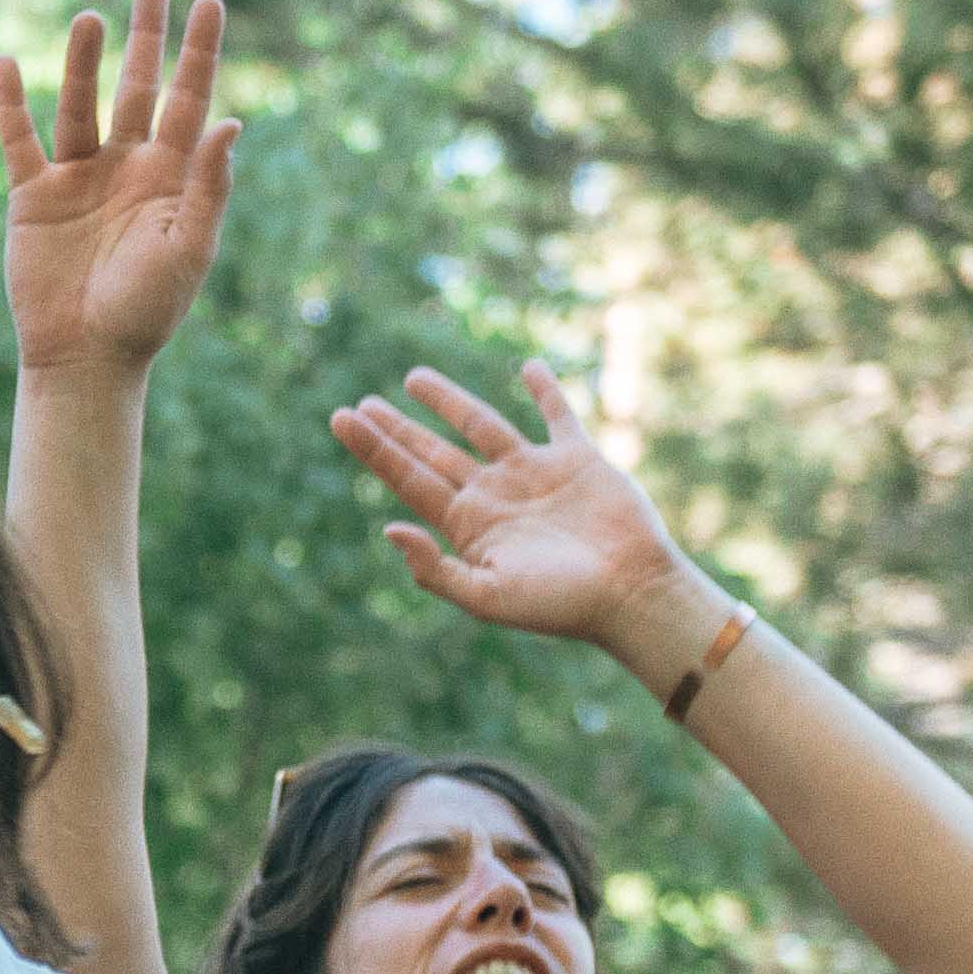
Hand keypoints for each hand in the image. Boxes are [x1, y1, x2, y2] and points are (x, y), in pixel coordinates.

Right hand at [0, 0, 234, 383]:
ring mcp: (78, 178)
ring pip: (79, 104)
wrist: (85, 358)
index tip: (210, 3)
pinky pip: (20, 139)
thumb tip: (231, 122)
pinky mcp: (33, 196)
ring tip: (89, 17)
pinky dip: (11, 104)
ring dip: (81, 62)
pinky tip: (6, 63)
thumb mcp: (187, 249)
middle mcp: (125, 167)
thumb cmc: (146, 312)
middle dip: (146, 39)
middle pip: (138, 88)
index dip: (199, 52)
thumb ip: (208, 186)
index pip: (189, 100)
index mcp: (169, 178)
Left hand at [331, 363, 703, 656]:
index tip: (342, 418)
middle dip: (397, 429)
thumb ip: (435, 569)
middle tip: (361, 405)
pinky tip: (528, 368)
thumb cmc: (559, 605)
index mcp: (469, 526)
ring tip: (413, 378)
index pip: (409, 479)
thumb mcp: (487, 596)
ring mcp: (534, 474)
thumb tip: (388, 529)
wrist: (630, 594)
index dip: (374, 449)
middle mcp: (494, 495)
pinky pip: (557, 416)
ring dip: (449, 402)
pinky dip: (545, 390)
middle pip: (433, 452)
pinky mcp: (578, 460)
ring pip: (482, 425)